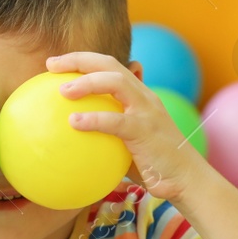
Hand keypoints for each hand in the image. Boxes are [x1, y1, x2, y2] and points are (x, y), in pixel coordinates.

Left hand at [49, 52, 210, 201]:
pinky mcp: (145, 130)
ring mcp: (146, 111)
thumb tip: (78, 130)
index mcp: (140, 95)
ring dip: (86, 82)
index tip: (57, 64)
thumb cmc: (154, 165)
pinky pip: (115, 120)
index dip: (83, 59)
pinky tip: (73, 122)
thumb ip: (112, 129)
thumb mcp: (131, 141)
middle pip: (110, 64)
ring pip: (115, 82)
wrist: (186, 179)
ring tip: (61, 90)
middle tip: (51, 65)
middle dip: (79, 59)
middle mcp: (144, 96)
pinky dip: (93, 118)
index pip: (110, 66)